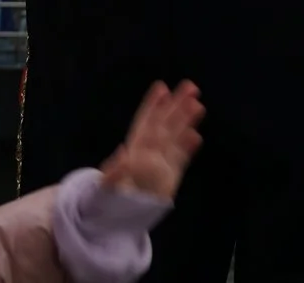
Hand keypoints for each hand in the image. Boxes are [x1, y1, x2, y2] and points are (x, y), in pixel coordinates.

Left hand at [100, 80, 202, 201]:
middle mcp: (150, 151)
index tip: (161, 87)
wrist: (118, 218)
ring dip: (186, 121)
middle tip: (190, 86)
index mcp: (134, 149)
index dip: (152, 106)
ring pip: (176, 136)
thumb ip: (114, 172)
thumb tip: (122, 155)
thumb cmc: (108, 199)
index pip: (145, 123)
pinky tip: (197, 137)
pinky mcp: (171, 176)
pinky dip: (188, 147)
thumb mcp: (105, 187)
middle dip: (176, 105)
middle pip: (165, 124)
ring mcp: (162, 162)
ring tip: (198, 105)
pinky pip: (181, 158)